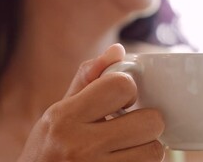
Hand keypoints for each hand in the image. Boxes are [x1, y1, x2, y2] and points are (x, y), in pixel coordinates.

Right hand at [18, 44, 164, 161]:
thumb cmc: (47, 149)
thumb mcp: (59, 111)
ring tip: (126, 147)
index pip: (122, 86)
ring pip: (155, 150)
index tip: (122, 100)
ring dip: (146, 146)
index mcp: (65, 117)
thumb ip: (88, 79)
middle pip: (150, 121)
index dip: (128, 89)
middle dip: (145, 121)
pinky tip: (122, 159)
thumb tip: (118, 50)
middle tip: (129, 126)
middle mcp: (80, 146)